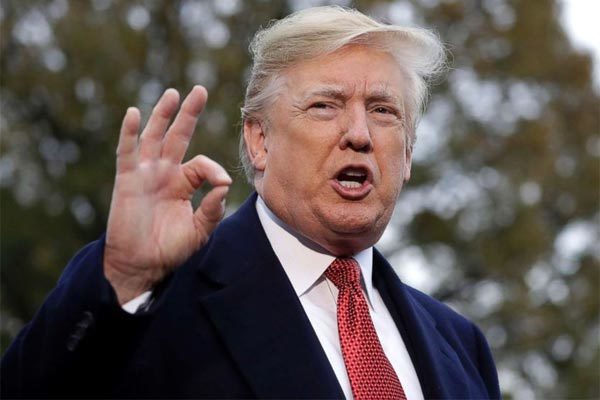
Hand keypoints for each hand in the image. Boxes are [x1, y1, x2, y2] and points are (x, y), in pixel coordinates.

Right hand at [103, 86, 231, 303]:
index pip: (201, 164)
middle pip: (178, 136)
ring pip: (154, 137)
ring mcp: (145, 174)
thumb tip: (225, 185)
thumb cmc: (171, 249)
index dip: (214, 169)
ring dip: (163, 114)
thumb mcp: (199, 230)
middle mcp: (165, 173)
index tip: (222, 183)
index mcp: (183, 183)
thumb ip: (213, 209)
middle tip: (200, 90)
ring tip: (174, 94)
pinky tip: (134, 113)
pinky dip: (130, 133)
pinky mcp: (127, 180)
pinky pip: (127, 152)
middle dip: (188, 113)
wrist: (141, 264)